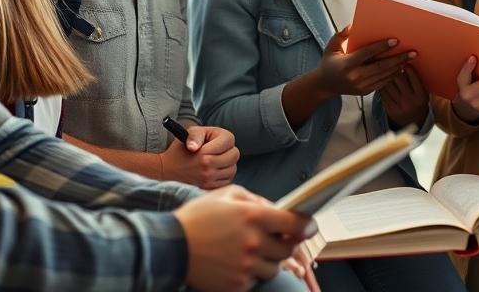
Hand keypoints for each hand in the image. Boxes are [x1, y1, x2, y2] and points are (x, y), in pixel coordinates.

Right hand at [161, 126, 239, 188]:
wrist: (168, 169)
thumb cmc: (181, 149)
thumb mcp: (188, 134)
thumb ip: (196, 136)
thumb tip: (194, 148)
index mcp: (204, 152)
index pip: (229, 144)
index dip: (223, 143)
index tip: (212, 144)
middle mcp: (207, 167)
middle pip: (234, 156)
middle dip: (228, 151)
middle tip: (217, 151)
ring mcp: (208, 179)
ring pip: (232, 169)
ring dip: (228, 164)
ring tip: (216, 160)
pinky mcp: (209, 187)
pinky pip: (227, 180)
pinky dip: (224, 175)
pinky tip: (215, 170)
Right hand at [174, 185, 314, 291]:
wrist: (169, 247)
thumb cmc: (198, 217)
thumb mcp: (226, 195)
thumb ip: (255, 200)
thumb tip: (277, 209)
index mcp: (253, 216)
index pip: (296, 223)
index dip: (306, 225)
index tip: (309, 227)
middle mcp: (253, 242)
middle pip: (288, 249)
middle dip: (284, 244)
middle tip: (272, 240)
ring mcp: (245, 266)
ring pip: (273, 268)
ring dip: (267, 261)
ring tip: (247, 252)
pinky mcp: (236, 285)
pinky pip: (255, 281)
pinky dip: (249, 274)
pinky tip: (233, 264)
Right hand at [314, 30, 413, 96]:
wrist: (325, 85)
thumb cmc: (329, 62)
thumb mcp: (331, 47)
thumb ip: (341, 36)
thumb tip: (352, 25)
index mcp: (347, 64)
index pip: (368, 54)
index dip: (382, 47)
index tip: (395, 40)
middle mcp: (355, 77)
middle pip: (381, 66)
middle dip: (398, 59)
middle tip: (412, 52)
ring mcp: (361, 86)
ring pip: (384, 75)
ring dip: (399, 67)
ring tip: (411, 59)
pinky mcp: (365, 91)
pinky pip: (383, 83)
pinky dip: (393, 75)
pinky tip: (402, 68)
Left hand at [381, 65, 428, 129]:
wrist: (412, 121)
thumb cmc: (417, 101)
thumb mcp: (422, 92)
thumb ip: (415, 80)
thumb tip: (405, 60)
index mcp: (421, 95)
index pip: (413, 76)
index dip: (407, 66)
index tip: (403, 58)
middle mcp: (410, 101)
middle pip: (398, 79)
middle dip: (393, 67)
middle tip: (390, 59)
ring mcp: (399, 106)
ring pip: (388, 84)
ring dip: (384, 74)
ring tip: (382, 66)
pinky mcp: (389, 109)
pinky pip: (382, 92)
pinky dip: (380, 83)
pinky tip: (379, 78)